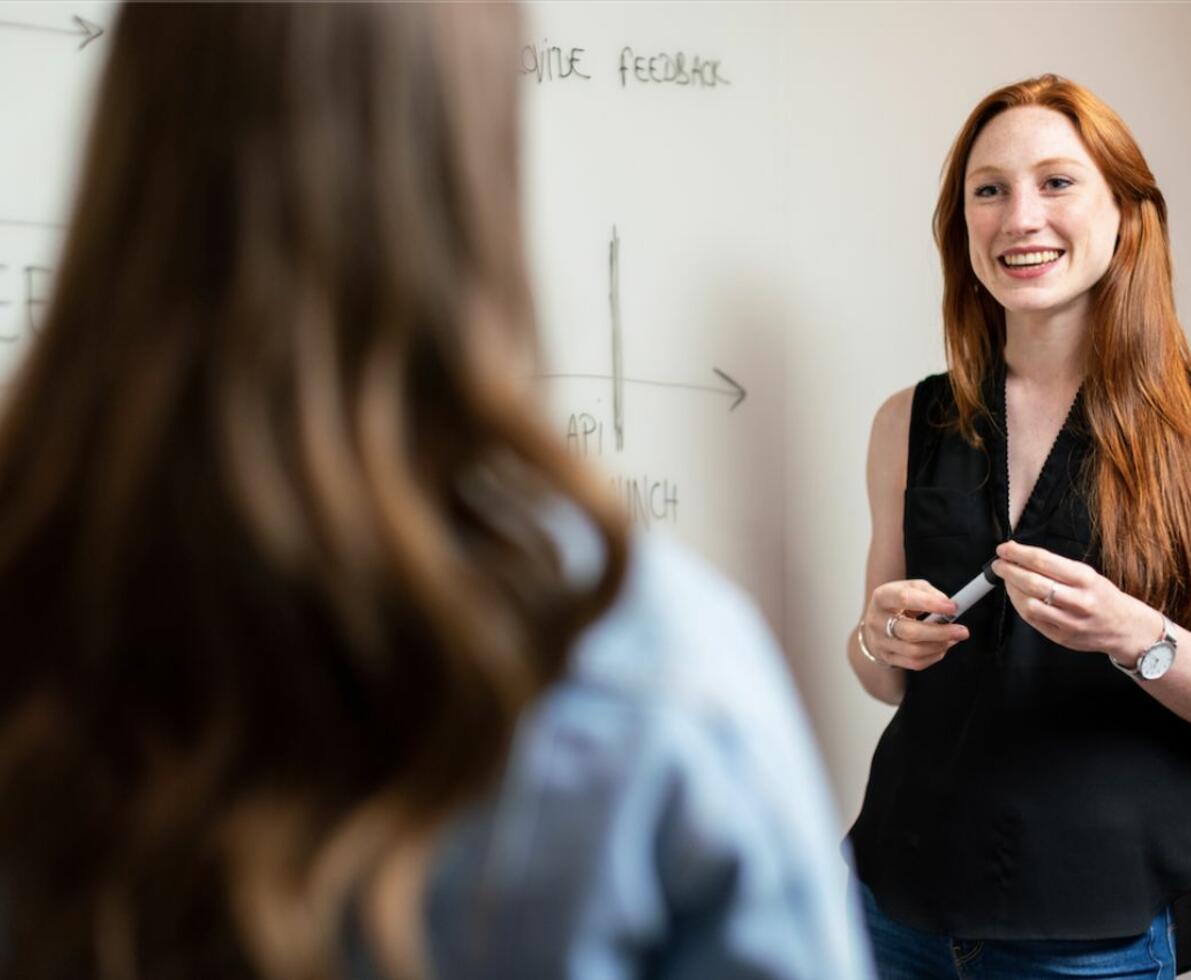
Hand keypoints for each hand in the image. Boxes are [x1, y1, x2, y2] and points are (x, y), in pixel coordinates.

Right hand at [863, 579, 968, 670]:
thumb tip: (948, 606)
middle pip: (910, 632)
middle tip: (962, 631)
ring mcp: (880, 642)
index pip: (904, 599)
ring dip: (940, 646)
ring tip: (953, 638)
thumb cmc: (898, 602)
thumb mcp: (910, 588)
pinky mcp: (887, 658)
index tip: (953, 607)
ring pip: (914, 651)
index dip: (930, 603)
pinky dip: (934, 656)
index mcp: (882, 597)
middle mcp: (876, 621)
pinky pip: (914, 663)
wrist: (876, 622)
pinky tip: (942, 647)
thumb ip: (929, 593)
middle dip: (940, 633)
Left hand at [992, 540, 1160, 663]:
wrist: (1125, 628)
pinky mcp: (1061, 637)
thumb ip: (1057, 567)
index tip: (1004, 549)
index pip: (1043, 562)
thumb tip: (1022, 556)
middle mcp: (1079, 601)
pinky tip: (1016, 596)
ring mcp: (1070, 622)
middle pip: (1032, 582)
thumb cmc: (1102, 596)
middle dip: (1009, 570)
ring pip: (1029, 604)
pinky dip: (1019, 605)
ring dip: (1011, 589)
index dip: (1018, 553)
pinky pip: (1031, 620)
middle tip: (999, 564)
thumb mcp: (1088, 574)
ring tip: (1007, 580)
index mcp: (1085, 579)